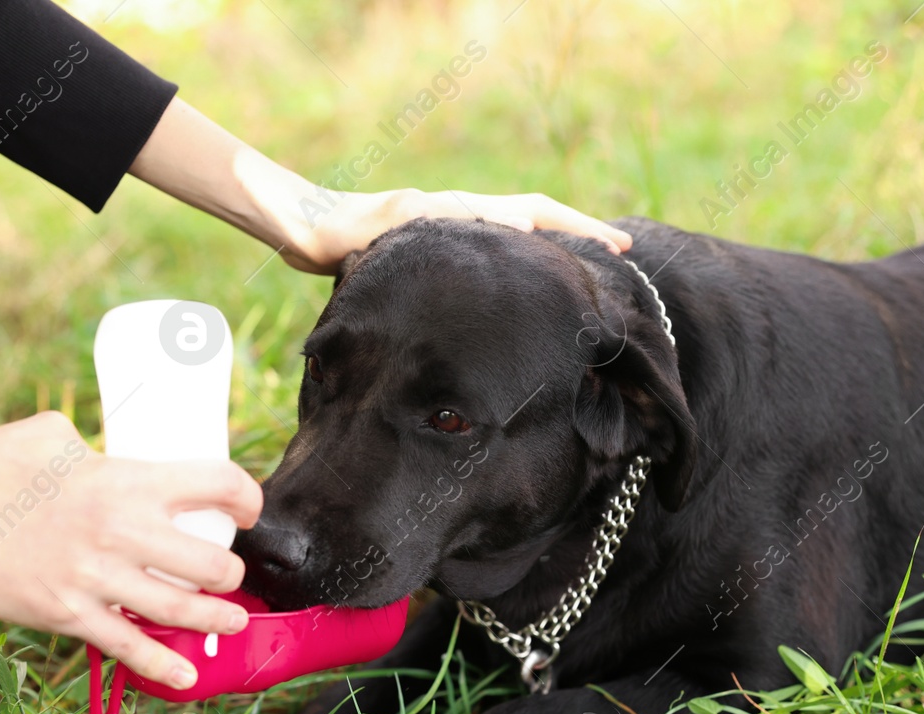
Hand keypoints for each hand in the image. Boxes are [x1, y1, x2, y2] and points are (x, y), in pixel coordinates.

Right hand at [0, 411, 263, 688]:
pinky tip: (187, 675)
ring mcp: (96, 579)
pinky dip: (163, 666)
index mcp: (124, 479)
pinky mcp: (68, 615)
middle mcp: (121, 531)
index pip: (216, 483)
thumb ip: (97, 450)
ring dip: (217, 618)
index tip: (246, 508)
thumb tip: (119, 461)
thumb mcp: (50, 435)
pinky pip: (128, 647)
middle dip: (232, 571)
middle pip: (212, 562)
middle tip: (229, 572)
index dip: (245, 496)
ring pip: (182, 610)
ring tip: (232, 620)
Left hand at [127, 99, 630, 276]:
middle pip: (534, 218)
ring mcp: (453, 227)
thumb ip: (331, 242)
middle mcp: (456, 216)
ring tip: (597, 271)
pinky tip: (538, 289)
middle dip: (580, 234)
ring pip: (520, 231)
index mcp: (445, 215)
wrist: (298, 221)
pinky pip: (499, 247)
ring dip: (559, 245)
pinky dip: (527, 258)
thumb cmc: (314, 233)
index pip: (522, 216)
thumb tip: (316, 245)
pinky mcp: (443, 243)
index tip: (613, 248)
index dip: (568, 232)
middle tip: (625, 252)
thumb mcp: (331, 240)